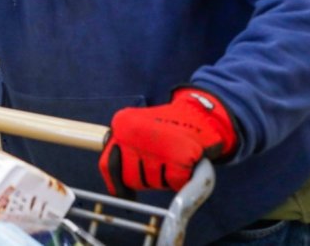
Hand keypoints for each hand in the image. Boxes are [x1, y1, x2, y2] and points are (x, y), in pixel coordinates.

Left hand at [99, 88, 237, 195]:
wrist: (201, 115)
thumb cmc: (170, 128)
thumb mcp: (139, 131)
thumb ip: (125, 153)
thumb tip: (118, 191)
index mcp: (121, 124)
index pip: (108, 165)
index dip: (116, 185)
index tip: (125, 196)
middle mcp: (133, 131)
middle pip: (131, 179)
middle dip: (147, 180)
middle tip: (161, 166)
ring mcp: (155, 142)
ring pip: (153, 183)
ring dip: (165, 178)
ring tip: (173, 159)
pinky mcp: (179, 154)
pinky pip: (175, 182)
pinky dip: (182, 179)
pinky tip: (185, 162)